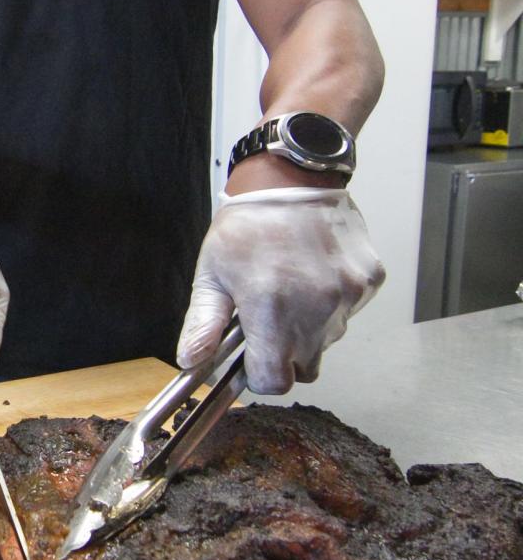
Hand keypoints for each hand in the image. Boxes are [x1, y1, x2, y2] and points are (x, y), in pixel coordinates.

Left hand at [176, 189, 384, 393]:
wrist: (294, 177)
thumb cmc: (248, 223)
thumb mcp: (212, 272)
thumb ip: (204, 322)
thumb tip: (191, 360)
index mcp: (272, 311)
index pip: (274, 381)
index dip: (259, 373)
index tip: (252, 354)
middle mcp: (315, 309)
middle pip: (304, 366)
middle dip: (285, 351)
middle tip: (270, 314)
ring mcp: (347, 296)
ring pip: (329, 339)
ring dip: (311, 325)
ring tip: (292, 285)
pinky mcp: (368, 281)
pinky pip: (349, 311)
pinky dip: (333, 301)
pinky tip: (314, 271)